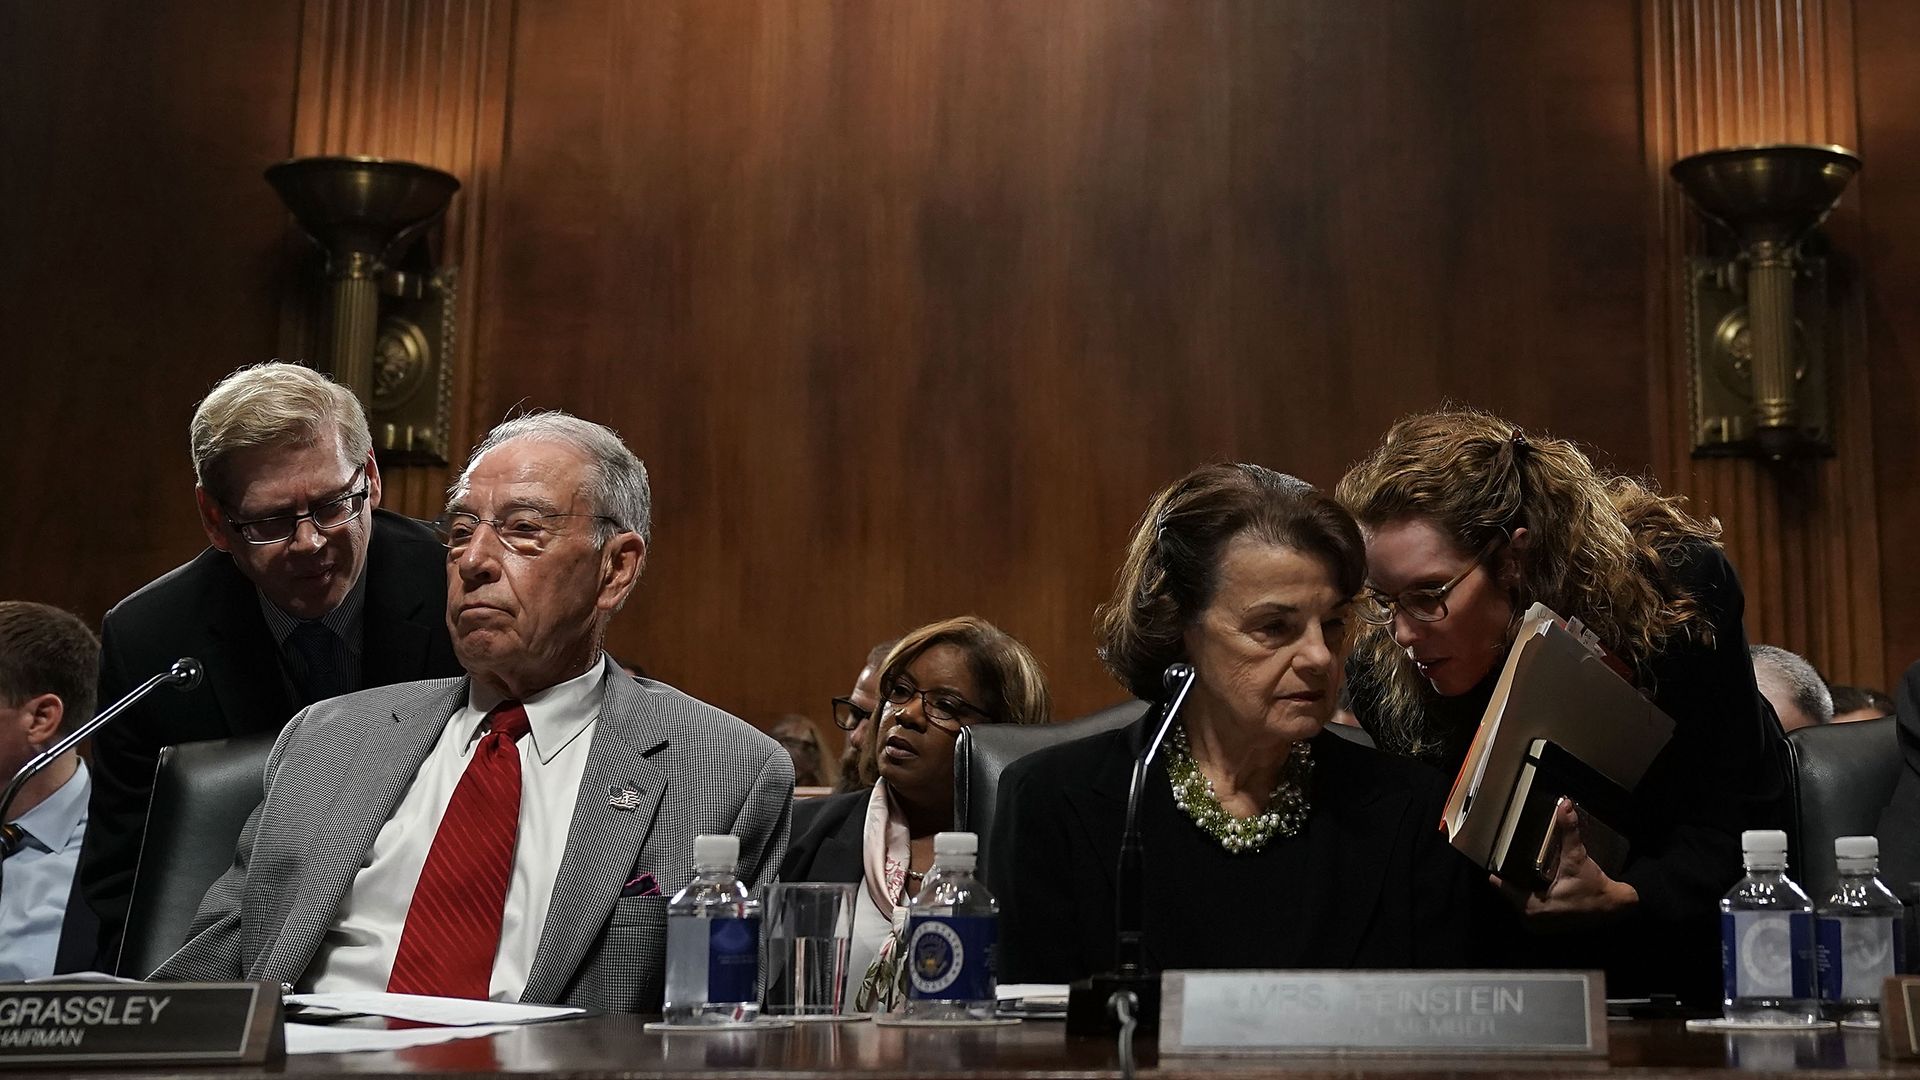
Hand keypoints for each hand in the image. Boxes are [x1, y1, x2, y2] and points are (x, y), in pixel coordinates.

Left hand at [1490, 798, 1637, 926]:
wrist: (1614, 907)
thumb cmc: (1595, 886)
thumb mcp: (1578, 858)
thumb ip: (1569, 831)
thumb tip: (1564, 806)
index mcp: (1532, 906)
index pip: (1501, 886)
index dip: (1497, 869)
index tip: (1491, 854)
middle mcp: (1531, 919)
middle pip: (1508, 893)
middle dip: (1510, 875)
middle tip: (1506, 855)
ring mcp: (1537, 925)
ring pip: (1517, 900)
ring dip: (1519, 886)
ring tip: (1516, 866)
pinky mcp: (1545, 926)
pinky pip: (1528, 907)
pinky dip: (1529, 895)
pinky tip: (1532, 881)